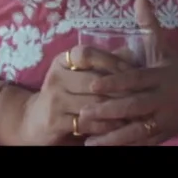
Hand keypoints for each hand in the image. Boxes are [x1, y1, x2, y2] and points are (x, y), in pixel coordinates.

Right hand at [1, 44, 135, 145]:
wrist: (34, 121)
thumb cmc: (66, 94)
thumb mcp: (80, 75)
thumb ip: (103, 64)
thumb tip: (132, 52)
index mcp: (62, 61)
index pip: (88, 54)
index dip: (111, 61)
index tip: (132, 69)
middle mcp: (56, 77)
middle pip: (94, 80)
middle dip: (121, 89)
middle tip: (142, 94)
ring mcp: (54, 99)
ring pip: (93, 102)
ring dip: (117, 108)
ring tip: (136, 111)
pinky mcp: (54, 121)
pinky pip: (87, 121)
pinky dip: (106, 124)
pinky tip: (120, 125)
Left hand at [77, 0, 177, 145]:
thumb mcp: (166, 50)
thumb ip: (150, 26)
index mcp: (162, 77)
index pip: (137, 79)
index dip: (116, 81)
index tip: (94, 83)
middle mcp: (164, 99)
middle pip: (135, 106)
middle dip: (110, 110)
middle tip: (84, 113)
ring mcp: (165, 120)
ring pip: (138, 129)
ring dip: (114, 136)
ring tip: (89, 141)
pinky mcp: (165, 135)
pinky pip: (144, 143)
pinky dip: (126, 146)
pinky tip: (104, 147)